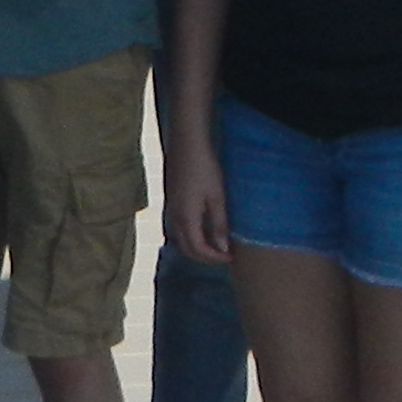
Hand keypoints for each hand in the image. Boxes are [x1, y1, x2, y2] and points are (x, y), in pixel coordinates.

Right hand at [162, 141, 229, 266]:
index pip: (199, 249)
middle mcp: (175, 217)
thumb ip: (218, 224)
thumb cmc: (204, 168)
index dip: (215, 258)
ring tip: (214, 245)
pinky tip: (202, 228)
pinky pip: (178, 227)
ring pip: (180, 239)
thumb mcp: (217, 197)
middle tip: (223, 256)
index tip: (231, 257)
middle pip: (186, 248)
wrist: (186, 144)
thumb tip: (222, 248)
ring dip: (196, 247)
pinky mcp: (171, 200)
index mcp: (187, 218)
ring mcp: (171, 209)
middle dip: (204, 257)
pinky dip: (191, 236)